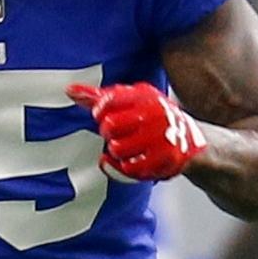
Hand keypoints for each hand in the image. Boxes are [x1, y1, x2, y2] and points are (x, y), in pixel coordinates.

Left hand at [69, 82, 205, 182]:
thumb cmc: (151, 118)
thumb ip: (98, 96)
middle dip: (108, 133)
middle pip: (109, 127)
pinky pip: (129, 168)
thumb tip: (69, 90)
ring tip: (127, 148)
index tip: (105, 117)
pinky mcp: (164, 158)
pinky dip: (124, 167)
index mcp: (144, 96)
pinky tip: (130, 161)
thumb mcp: (129, 101)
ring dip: (117, 151)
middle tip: (118, 134)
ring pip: (117, 149)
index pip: (107, 102)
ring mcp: (160, 137)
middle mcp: (154, 114)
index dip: (99, 113)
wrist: (188, 141)